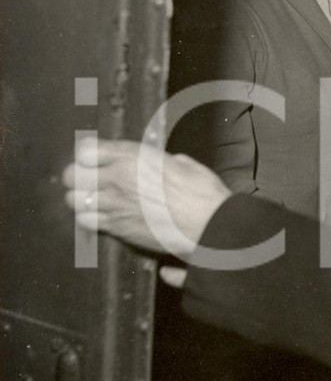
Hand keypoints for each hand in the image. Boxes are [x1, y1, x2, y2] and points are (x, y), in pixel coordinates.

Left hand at [62, 138, 230, 257]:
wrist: (209, 227)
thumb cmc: (203, 195)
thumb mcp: (183, 164)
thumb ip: (161, 161)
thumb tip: (162, 163)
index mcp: (132, 158)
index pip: (85, 151)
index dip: (90, 155)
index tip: (98, 158)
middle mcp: (117, 180)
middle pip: (71, 175)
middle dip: (79, 177)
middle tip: (91, 180)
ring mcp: (114, 206)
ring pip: (73, 201)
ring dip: (82, 199)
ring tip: (96, 200)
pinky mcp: (118, 229)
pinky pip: (87, 222)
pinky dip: (91, 220)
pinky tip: (105, 217)